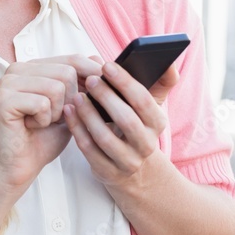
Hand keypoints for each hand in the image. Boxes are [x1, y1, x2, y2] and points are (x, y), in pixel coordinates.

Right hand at [0, 55, 98, 193]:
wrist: (20, 166)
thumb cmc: (43, 138)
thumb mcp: (70, 108)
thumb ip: (81, 84)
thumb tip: (99, 58)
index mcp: (33, 67)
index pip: (72, 59)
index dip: (92, 75)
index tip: (104, 90)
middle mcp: (17, 69)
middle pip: (67, 73)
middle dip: (69, 102)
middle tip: (52, 117)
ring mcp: (8, 82)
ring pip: (56, 87)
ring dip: (56, 112)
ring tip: (41, 121)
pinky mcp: (4, 99)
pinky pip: (42, 103)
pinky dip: (43, 120)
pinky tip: (31, 125)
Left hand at [63, 60, 178, 187]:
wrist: (135, 172)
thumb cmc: (135, 127)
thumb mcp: (148, 107)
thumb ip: (156, 82)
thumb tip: (165, 60)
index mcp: (157, 123)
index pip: (144, 101)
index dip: (125, 82)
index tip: (107, 65)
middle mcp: (146, 145)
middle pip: (126, 120)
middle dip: (106, 97)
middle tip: (90, 79)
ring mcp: (128, 162)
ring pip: (105, 138)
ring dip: (88, 115)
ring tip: (76, 96)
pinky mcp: (109, 173)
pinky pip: (89, 151)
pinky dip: (77, 130)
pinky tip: (69, 113)